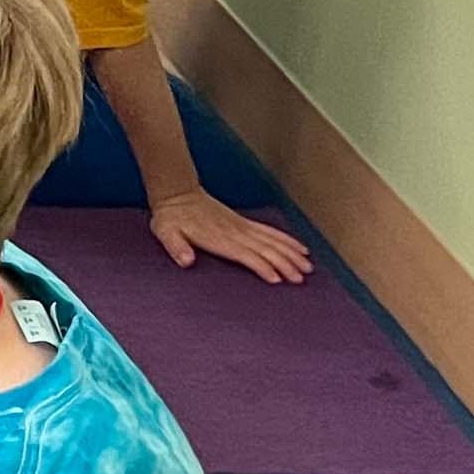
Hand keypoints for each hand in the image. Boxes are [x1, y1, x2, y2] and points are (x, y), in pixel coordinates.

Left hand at [148, 191, 314, 283]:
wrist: (177, 193)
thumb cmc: (171, 218)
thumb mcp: (165, 233)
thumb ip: (176, 247)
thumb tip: (186, 261)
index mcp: (219, 239)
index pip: (246, 255)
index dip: (262, 267)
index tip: (278, 279)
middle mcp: (235, 233)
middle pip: (266, 249)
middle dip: (285, 263)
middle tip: (301, 278)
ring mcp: (242, 227)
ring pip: (272, 241)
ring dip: (291, 253)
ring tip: (308, 267)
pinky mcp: (244, 223)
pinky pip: (270, 232)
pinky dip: (286, 240)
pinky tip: (299, 248)